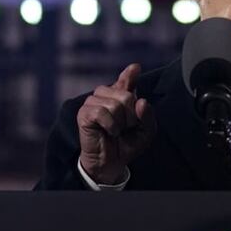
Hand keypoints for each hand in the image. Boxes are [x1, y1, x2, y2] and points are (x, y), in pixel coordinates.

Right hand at [76, 63, 155, 184]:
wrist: (112, 163)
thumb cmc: (128, 144)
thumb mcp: (146, 131)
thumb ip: (147, 115)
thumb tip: (141, 101)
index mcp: (121, 95)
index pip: (127, 79)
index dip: (130, 74)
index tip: (135, 68)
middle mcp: (106, 94)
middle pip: (126, 96)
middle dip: (131, 117)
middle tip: (125, 128)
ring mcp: (93, 102)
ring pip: (115, 105)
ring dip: (120, 123)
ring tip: (116, 131)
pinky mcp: (84, 113)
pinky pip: (102, 112)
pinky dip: (110, 125)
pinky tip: (109, 132)